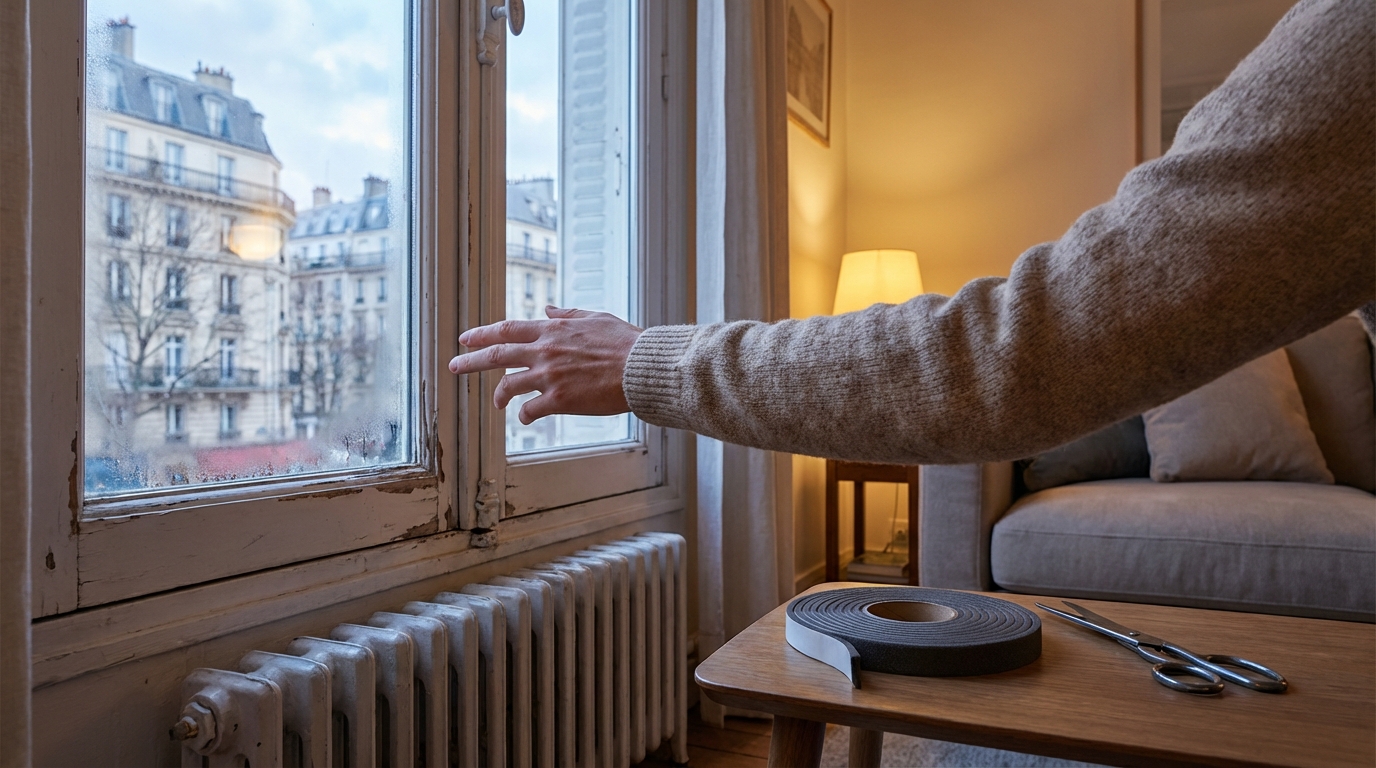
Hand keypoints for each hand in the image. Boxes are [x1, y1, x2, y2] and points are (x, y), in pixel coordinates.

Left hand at [449, 306, 643, 423]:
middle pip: (497, 355)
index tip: (465, 339)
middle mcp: (545, 350)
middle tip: (453, 366)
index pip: (507, 329)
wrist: (641, 367)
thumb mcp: (595, 317)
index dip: (483, 334)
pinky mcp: (559, 399)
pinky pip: (530, 409)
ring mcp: (549, 376)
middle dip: (470, 361)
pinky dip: (524, 414)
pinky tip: (525, 417)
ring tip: (496, 403)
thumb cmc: (625, 342)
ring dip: (499, 395)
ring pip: (509, 385)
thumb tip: (547, 307)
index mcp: (552, 329)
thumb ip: (567, 314)